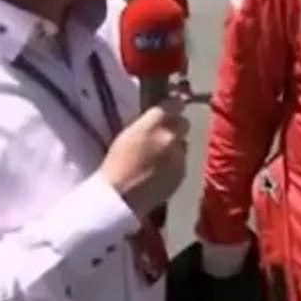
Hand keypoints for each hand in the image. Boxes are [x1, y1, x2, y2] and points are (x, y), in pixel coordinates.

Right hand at [100, 95, 189, 218]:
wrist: (120, 197)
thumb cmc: (116, 164)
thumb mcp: (127, 135)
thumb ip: (148, 123)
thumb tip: (161, 115)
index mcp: (153, 123)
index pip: (174, 103)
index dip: (174, 106)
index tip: (171, 109)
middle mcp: (170, 136)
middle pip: (184, 123)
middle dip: (176, 127)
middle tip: (164, 136)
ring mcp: (179, 155)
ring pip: (184, 144)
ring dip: (176, 147)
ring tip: (160, 159)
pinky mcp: (183, 172)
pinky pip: (182, 162)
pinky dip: (175, 165)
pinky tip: (161, 173)